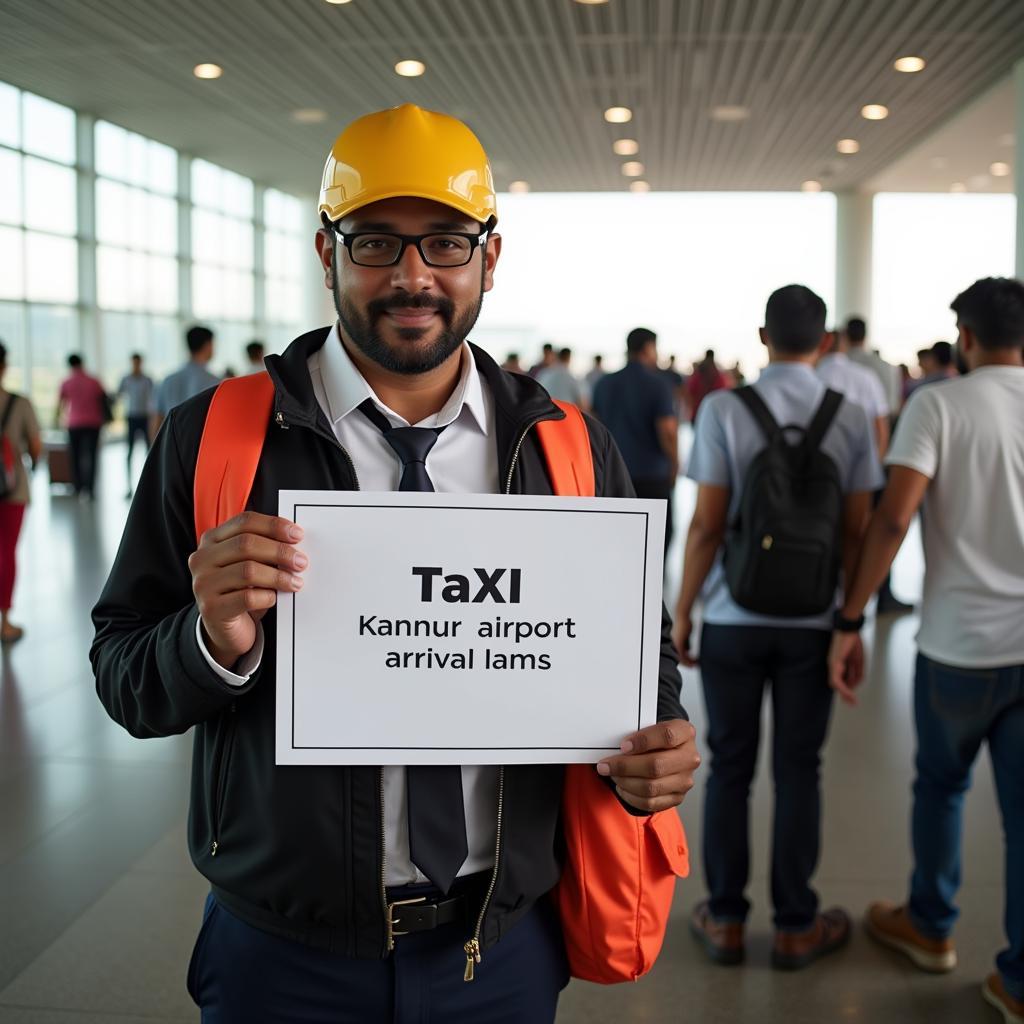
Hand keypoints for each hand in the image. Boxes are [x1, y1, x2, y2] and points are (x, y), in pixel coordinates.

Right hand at [189, 512, 306, 669]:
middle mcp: (202, 559)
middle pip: (246, 544)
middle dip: (280, 551)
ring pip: (248, 571)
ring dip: (278, 576)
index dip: (274, 525)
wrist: (226, 628)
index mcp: (211, 540)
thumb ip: (263, 548)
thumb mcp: (249, 563)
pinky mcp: (212, 608)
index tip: (297, 534)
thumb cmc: (241, 590)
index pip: (244, 522)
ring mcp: (204, 584)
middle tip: (300, 562)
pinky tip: (274, 598)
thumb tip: (294, 539)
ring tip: (295, 582)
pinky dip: (268, 596)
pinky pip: (248, 598)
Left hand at [597, 719, 699, 812]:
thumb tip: (613, 748)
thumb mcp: (650, 727)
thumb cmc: (655, 738)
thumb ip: (637, 734)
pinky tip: (621, 787)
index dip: (643, 741)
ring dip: (625, 782)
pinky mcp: (678, 797)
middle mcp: (690, 757)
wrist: (669, 751)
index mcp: (685, 733)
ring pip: (651, 787)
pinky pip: (650, 803)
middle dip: (625, 766)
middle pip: (656, 765)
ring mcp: (686, 780)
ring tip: (612, 775)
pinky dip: (631, 796)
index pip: (667, 735)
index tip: (623, 745)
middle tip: (605, 765)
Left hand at [672, 608, 696, 666]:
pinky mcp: (678, 643)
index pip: (679, 655)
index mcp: (674, 643)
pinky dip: (689, 659)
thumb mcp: (686, 635)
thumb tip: (689, 650)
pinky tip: (695, 660)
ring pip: (681, 658)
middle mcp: (673, 644)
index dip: (685, 660)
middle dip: (687, 663)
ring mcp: (674, 644)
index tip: (691, 663)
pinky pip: (683, 655)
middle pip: (679, 658)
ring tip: (695, 665)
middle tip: (694, 666)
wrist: (683, 616)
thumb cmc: (685, 623)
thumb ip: (686, 643)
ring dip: (689, 662)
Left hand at [828, 631, 864, 705]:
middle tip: (852, 702)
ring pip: (835, 683)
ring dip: (844, 692)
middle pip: (836, 684)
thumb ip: (857, 674)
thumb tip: (854, 685)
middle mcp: (834, 665)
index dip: (846, 691)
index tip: (852, 700)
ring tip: (852, 699)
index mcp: (839, 665)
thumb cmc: (854, 643)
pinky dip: (842, 686)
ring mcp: (833, 664)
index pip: (840, 681)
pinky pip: (836, 678)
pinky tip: (847, 691)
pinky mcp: (834, 662)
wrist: (851, 630)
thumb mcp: (858, 662)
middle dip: (845, 695)